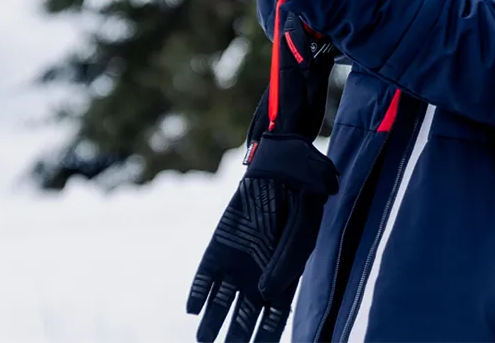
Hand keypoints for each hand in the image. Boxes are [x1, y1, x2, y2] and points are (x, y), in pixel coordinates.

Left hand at [186, 135, 337, 342]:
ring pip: (221, 302)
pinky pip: (206, 275)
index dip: (266, 339)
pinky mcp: (219, 247)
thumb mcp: (302, 235)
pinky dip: (199, 292)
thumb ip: (286, 266)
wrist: (283, 169)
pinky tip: (192, 310)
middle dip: (235, 339)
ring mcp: (237, 263)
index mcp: (284, 281)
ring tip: (202, 341)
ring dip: (212, 323)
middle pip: (243, 319)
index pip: (273, 322)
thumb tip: (264, 296)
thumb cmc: (301, 203)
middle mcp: (258, 277)